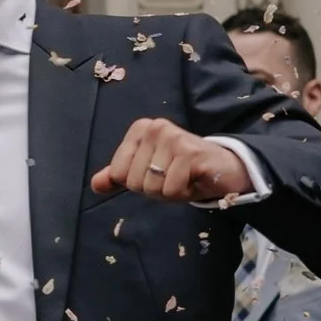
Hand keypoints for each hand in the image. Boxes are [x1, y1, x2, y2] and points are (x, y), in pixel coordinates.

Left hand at [91, 117, 252, 204]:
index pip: (118, 173)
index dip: (138, 183)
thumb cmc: (184, 170)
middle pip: (134, 182)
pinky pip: (171, 190)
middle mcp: (155, 128)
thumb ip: (120, 176)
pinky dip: (184, 193)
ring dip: (170, 192)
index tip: (159, 173)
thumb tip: (96, 184)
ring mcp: (173, 138)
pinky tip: (195, 179)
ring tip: (185, 177)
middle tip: (175, 176)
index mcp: (140, 129)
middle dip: (155, 189)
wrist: (225, 169)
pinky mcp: (189, 152)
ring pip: (152, 187)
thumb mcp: (147, 173)